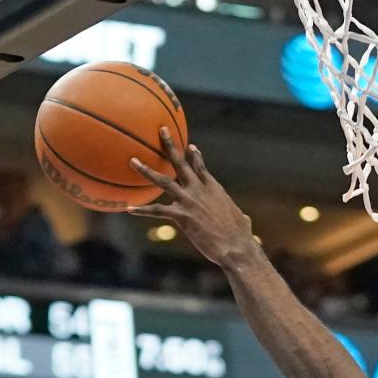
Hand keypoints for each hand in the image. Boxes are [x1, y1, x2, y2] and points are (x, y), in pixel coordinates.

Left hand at [128, 130, 252, 267]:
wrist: (235, 247)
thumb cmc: (241, 238)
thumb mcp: (242, 222)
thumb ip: (241, 218)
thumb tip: (246, 221)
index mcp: (214, 189)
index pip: (201, 168)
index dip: (195, 156)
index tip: (190, 147)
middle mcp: (199, 189)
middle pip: (181, 163)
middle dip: (170, 145)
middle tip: (161, 130)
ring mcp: (189, 201)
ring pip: (163, 181)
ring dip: (146, 170)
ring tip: (133, 161)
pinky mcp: (182, 216)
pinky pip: (158, 210)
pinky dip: (143, 210)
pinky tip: (130, 209)